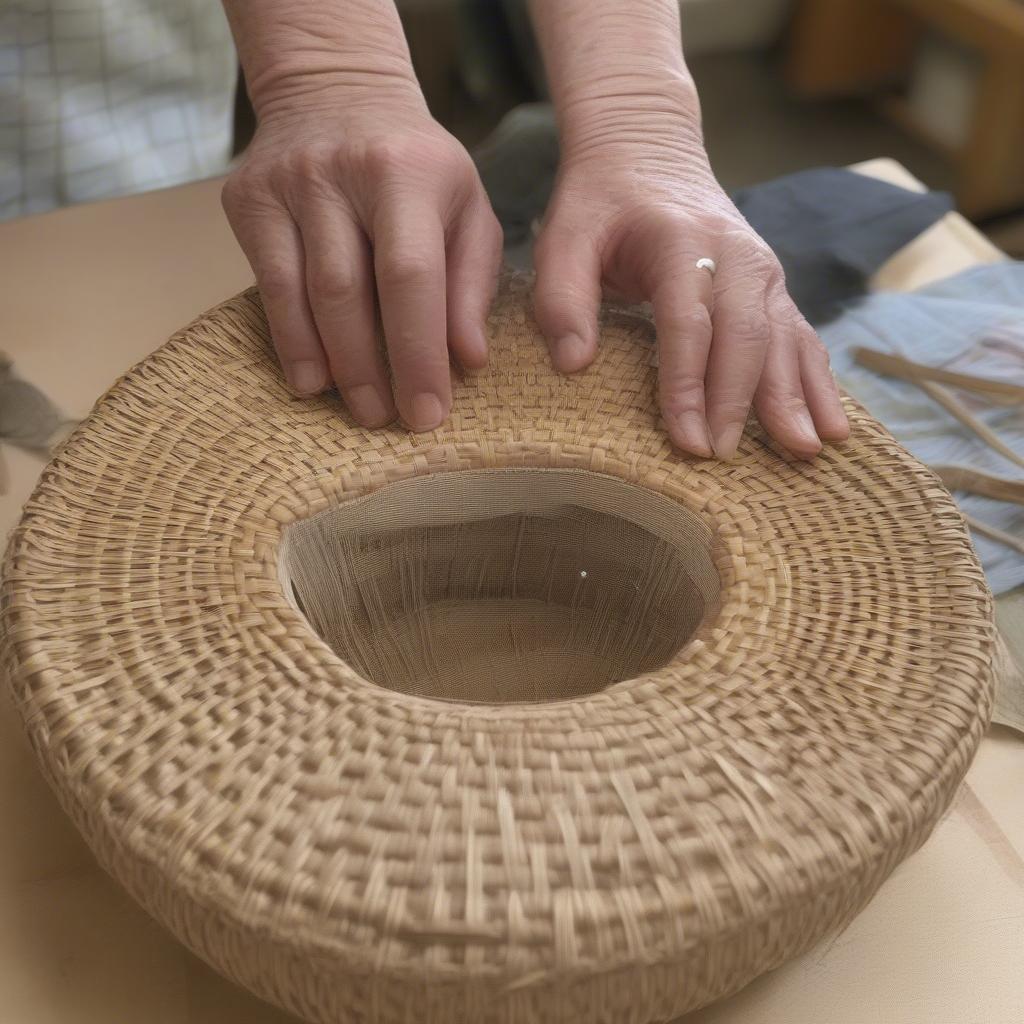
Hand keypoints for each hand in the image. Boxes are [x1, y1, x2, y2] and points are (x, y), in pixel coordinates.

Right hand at [222, 91, 502, 429]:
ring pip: (301, 293)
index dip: (418, 352)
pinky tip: (310, 379)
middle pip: (349, 291)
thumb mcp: (468, 209)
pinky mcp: (246, 199)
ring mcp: (286, 183)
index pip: (412, 276)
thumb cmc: (419, 169)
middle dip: (371, 369)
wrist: (337, 92)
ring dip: (329, 363)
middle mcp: (342, 172)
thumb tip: (468, 359)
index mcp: (409, 172)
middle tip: (389, 422)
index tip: (429, 413)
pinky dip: (289, 340)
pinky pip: (266, 285)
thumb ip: (473, 282)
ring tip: (356, 409)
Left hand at [532, 117, 849, 458]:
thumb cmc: (601, 200)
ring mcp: (763, 269)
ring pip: (786, 339)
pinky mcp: (773, 286)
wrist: (648, 148)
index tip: (688, 440)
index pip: (689, 323)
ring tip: (807, 451)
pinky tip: (832, 424)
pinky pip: (802, 337)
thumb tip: (573, 364)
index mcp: (682, 241)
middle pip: (746, 336)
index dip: (688, 385)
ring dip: (796, 398)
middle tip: (729, 457)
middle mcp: (735, 254)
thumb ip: (561, 295)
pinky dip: (817, 381)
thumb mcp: (564, 234)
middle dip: (740, 402)